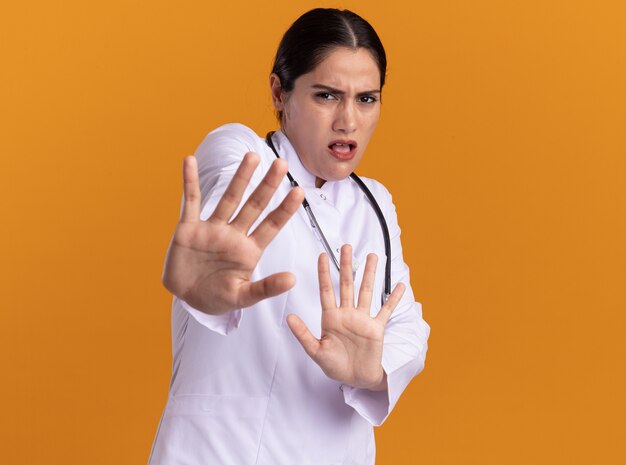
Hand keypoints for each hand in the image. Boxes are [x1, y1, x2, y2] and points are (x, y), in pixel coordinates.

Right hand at [162, 152, 303, 314]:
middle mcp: (233, 234)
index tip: (299, 191)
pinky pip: (190, 201)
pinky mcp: (188, 228)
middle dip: (268, 186)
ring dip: (240, 177)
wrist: (187, 299)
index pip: (271, 225)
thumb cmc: (218, 298)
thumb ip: (266, 288)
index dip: (285, 209)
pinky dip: (189, 181)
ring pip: (229, 198)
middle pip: (254, 205)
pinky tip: (190, 161)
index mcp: (249, 250)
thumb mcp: (243, 297)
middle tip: (281, 163)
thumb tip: (293, 280)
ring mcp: (212, 229)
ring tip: (252, 156)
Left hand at [287, 245, 405, 389]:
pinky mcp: (376, 328)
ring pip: (366, 291)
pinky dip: (393, 299)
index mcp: (331, 318)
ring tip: (372, 256)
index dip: (324, 273)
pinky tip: (399, 286)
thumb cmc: (335, 366)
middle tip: (346, 246)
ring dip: (369, 274)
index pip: (327, 290)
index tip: (322, 256)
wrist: (356, 379)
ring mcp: (362, 319)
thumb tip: (288, 317)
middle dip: (347, 265)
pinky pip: (386, 310)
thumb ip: (303, 334)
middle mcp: (347, 314)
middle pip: (347, 284)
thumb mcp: (316, 351)